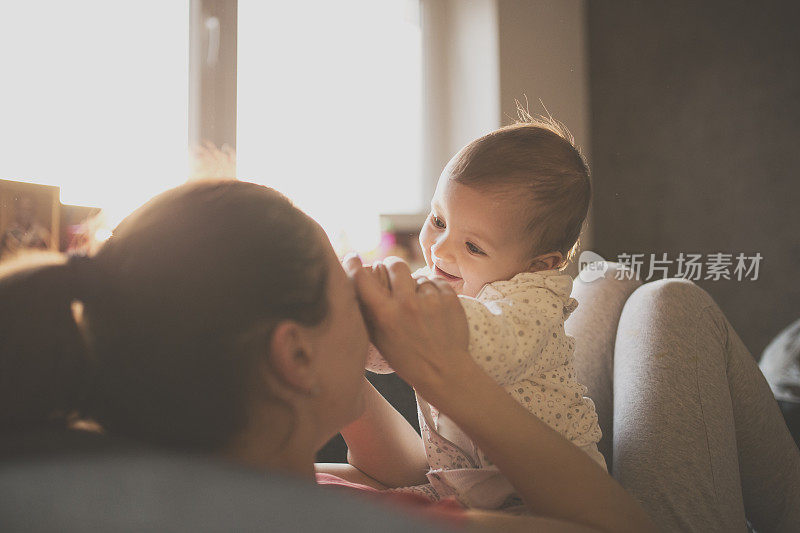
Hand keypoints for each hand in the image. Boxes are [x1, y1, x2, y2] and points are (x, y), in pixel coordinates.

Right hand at [342, 254, 470, 396]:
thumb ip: (368, 312)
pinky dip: (434, 291)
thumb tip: (356, 285)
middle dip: (392, 266)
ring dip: (416, 286)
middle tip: (393, 273)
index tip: (352, 258)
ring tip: (420, 306)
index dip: (353, 265)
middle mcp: (407, 304)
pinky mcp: (450, 299)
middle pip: (396, 265)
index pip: (362, 280)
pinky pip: (436, 282)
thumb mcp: (379, 340)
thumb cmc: (407, 359)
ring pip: (419, 277)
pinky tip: (433, 308)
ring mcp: (431, 300)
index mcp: (385, 315)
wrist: (445, 372)